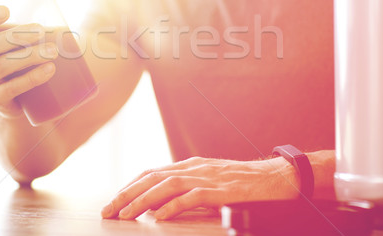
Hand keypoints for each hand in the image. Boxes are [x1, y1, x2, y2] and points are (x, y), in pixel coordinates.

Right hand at [0, 6, 57, 117]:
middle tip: (43, 30)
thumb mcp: (15, 30)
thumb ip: (30, 4)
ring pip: (2, 67)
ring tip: (54, 51)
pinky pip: (12, 89)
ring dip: (29, 57)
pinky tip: (49, 70)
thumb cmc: (12, 53)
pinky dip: (32, 78)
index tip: (5, 9)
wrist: (11, 97)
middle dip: (17, 36)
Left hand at [101, 156, 298, 220]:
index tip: (115, 200)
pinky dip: (172, 207)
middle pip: (152, 178)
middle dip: (126, 194)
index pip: (151, 173)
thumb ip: (187, 187)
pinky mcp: (218, 190)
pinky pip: (190, 198)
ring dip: (142, 201)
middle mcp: (193, 168)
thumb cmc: (241, 181)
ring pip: (165, 186)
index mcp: (189, 165)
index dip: (130, 186)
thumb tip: (161, 204)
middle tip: (108, 210)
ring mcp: (205, 177)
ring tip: (125, 214)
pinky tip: (159, 217)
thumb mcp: (209, 179)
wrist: (273, 178)